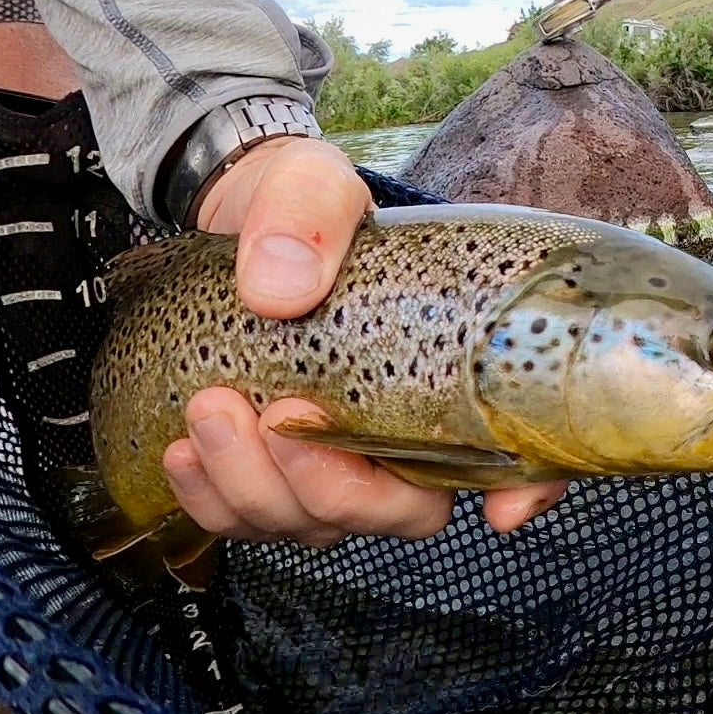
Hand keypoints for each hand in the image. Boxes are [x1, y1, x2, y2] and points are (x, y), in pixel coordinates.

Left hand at [161, 136, 568, 544]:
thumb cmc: (300, 213)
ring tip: (208, 410)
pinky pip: (249, 523)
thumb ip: (310, 217)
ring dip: (258, 489)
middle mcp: (402, 437)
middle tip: (275, 414)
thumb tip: (276, 290)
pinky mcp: (271, 475)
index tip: (501, 509)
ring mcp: (336, 466)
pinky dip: (214, 501)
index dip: (531, 493)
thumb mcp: (312, 186)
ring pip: (318, 527)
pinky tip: (181, 452)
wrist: (229, 225)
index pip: (516, 450)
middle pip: (400, 514)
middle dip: (334, 489)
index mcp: (445, 374)